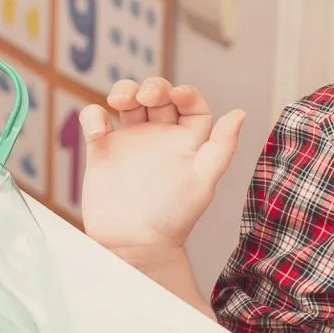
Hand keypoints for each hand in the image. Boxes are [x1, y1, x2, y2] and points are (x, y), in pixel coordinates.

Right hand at [80, 77, 243, 270]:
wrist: (133, 246)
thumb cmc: (173, 218)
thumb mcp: (203, 181)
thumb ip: (221, 147)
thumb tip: (240, 112)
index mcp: (187, 141)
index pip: (191, 104)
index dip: (186, 93)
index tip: (177, 95)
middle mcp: (159, 136)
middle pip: (158, 95)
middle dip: (153, 86)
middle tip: (146, 97)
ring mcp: (130, 141)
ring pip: (127, 100)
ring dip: (124, 90)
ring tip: (119, 100)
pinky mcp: (102, 149)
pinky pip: (95, 120)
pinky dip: (93, 116)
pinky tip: (99, 130)